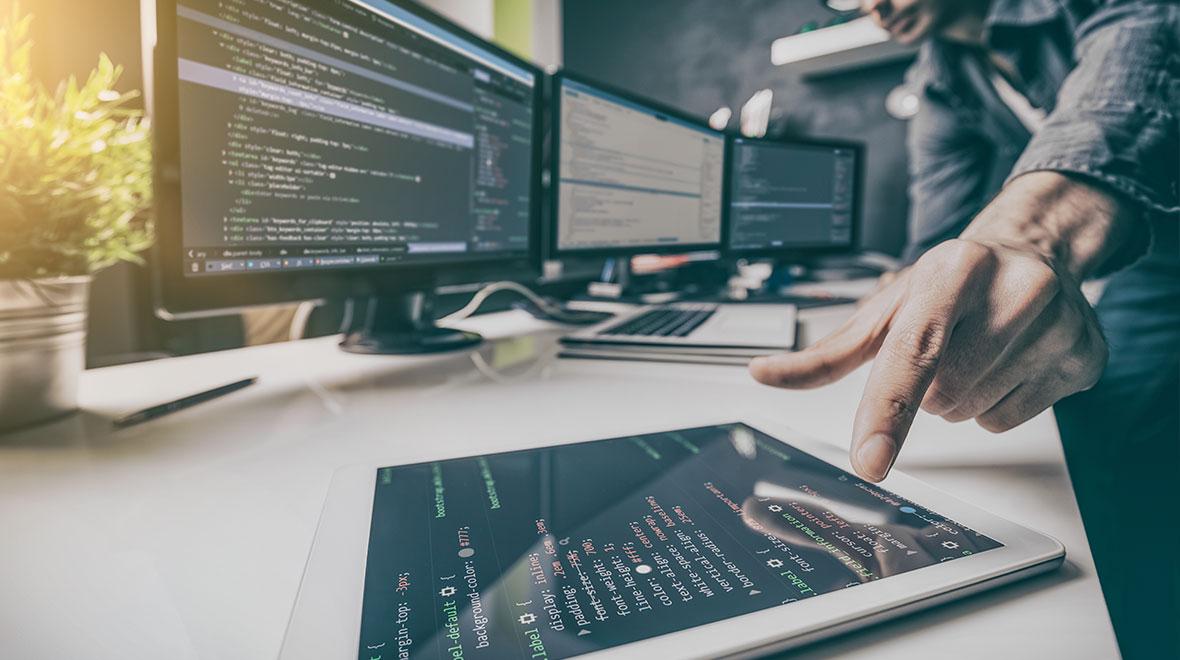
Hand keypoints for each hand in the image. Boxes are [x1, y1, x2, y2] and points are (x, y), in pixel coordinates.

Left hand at [749, 172, 1142, 481]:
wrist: (1036, 250)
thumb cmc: (951, 283)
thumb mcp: (888, 306)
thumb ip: (826, 352)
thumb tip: (761, 373)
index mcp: (953, 270)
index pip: (912, 353)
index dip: (886, 410)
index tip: (870, 461)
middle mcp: (1013, 291)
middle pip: (940, 397)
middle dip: (928, 388)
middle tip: (945, 347)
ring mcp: (1057, 325)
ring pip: (972, 415)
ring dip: (959, 398)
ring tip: (976, 351)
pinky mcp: (1085, 358)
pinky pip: (1009, 422)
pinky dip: (995, 405)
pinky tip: (1006, 363)